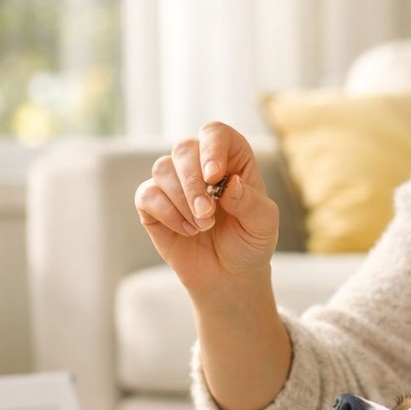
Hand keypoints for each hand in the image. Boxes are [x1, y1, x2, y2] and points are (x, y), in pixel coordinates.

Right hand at [134, 123, 279, 296]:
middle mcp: (199, 164)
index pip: (215, 133)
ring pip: (162, 169)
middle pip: (184, 148)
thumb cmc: (249, 242)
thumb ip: (251, 202)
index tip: (215, 177)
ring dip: (182, 201)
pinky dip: (167, 214)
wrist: (228, 276)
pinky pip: (147, 194)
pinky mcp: (153, 204)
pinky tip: (187, 231)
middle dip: (194, 183)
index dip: (212, 148)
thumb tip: (229, 184)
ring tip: (203, 227)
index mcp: (230, 159)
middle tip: (208, 215)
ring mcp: (174, 183)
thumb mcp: (263, 224)